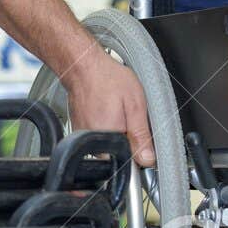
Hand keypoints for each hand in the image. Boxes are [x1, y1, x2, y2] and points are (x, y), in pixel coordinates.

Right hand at [66, 44, 154, 166]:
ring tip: (117, 111)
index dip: (140, 150)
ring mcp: (84, 139)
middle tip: (128, 115)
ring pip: (109, 146)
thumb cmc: (107, 79)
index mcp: (108, 140)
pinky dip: (107, 126)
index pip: (130, 162)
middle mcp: (93, 144)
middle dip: (128, 140)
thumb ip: (141, 136)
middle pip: (118, 155)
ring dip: (117, 132)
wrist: (83, 66)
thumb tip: (148, 160)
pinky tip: (108, 110)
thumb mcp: (135, 106)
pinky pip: (99, 137)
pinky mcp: (80, 132)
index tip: (141, 134)